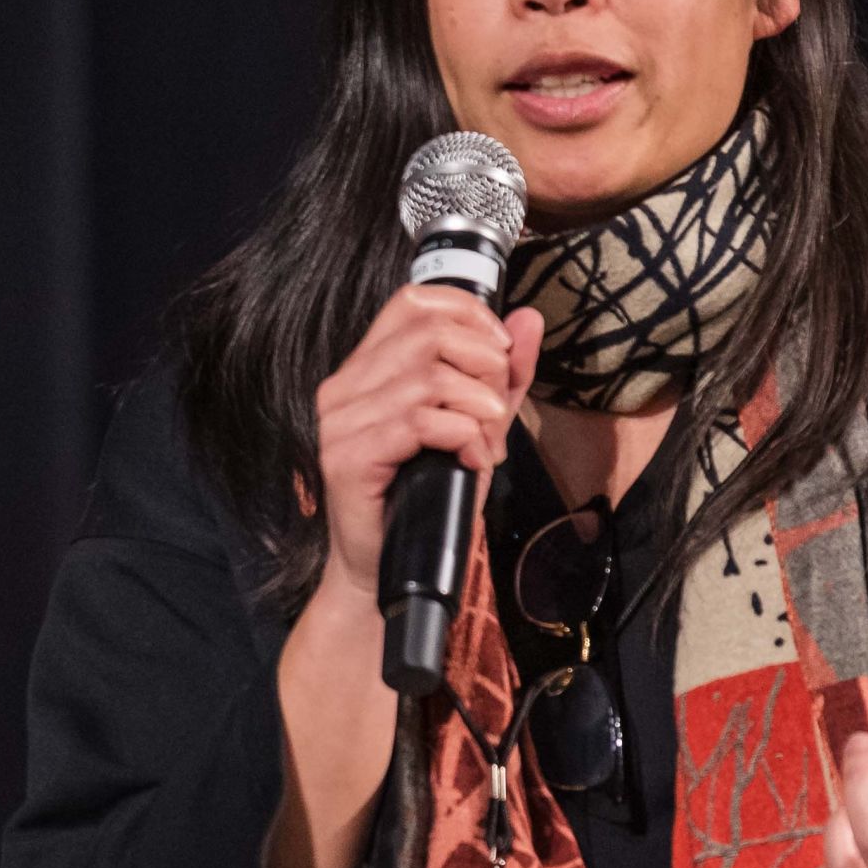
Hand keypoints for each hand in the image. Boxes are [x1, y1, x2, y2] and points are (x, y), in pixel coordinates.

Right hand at [307, 287, 541, 603]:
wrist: (385, 567)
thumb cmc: (427, 498)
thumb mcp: (476, 425)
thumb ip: (501, 374)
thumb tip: (528, 319)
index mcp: (366, 368)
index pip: (412, 301)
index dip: (466, 312)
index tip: (499, 349)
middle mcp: (344, 386)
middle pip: (428, 334)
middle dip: (483, 364)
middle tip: (498, 406)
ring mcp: (340, 422)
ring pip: (427, 378)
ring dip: (477, 408)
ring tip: (486, 439)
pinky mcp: (346, 457)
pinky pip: (417, 423)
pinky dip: (460, 435)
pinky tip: (470, 458)